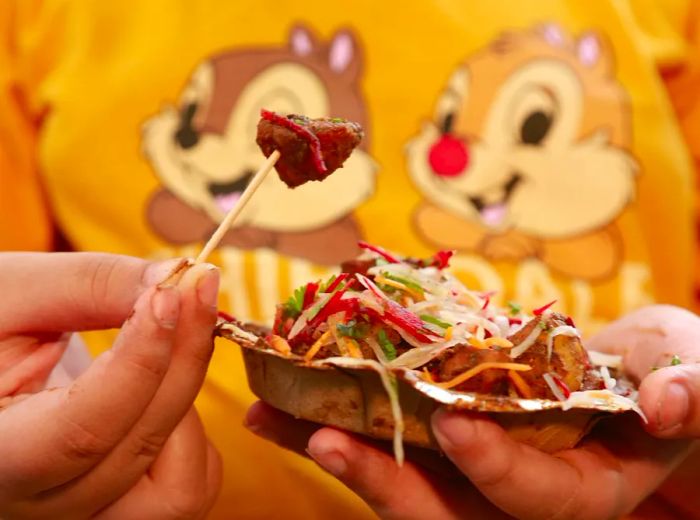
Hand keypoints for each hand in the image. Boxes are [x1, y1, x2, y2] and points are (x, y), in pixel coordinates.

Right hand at [0, 253, 221, 518]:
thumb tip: (181, 279)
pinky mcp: (114, 509)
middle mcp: (37, 507)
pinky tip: (161, 388)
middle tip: (195, 287)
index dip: (141, 360)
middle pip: (140, 449)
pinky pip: (184, 489)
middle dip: (182, 358)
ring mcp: (81, 515)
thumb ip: (93, 285)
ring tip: (164, 347)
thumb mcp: (10, 294)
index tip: (170, 292)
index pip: (84, 431)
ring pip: (177, 489)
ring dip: (188, 405)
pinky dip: (192, 435)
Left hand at [246, 305, 698, 519]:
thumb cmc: (672, 371)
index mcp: (582, 486)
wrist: (635, 371)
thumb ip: (690, 385)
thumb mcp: (693, 368)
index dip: (496, 468)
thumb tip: (667, 402)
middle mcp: (518, 489)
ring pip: (402, 480)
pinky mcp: (441, 437)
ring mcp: (472, 468)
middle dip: (388, 481)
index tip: (454, 425)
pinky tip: (285, 403)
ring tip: (276, 420)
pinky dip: (337, 421)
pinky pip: (387, 440)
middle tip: (328, 440)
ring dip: (340, 451)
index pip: (536, 497)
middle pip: (446, 509)